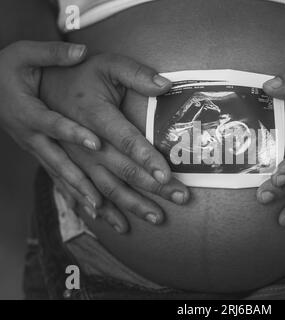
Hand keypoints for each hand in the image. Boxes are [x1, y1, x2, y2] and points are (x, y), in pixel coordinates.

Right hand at [0, 40, 104, 208]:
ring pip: (60, 176)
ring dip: (81, 195)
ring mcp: (36, 149)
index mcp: (29, 111)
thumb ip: (52, 53)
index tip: (95, 141)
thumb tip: (82, 50)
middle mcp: (32, 136)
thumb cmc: (8, 70)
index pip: (53, 123)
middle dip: (83, 182)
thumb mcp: (24, 54)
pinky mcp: (41, 155)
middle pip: (60, 162)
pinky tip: (93, 212)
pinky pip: (58, 179)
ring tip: (101, 212)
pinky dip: (73, 196)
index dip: (72, 132)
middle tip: (105, 200)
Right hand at [40, 53, 189, 231]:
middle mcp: (85, 144)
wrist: (38, 87)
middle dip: (154, 187)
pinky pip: (85, 195)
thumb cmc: (80, 76)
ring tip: (158, 218)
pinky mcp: (69, 168)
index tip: (167, 175)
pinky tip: (119, 224)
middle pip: (123, 170)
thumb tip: (166, 84)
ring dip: (133, 205)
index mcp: (96, 116)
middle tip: (182, 197)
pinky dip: (102, 211)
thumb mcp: (108, 64)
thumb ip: (136, 74)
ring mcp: (75, 160)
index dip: (147, 158)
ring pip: (107, 188)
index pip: (126, 140)